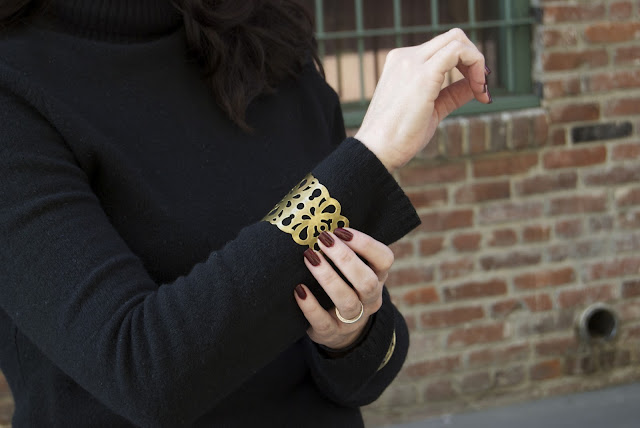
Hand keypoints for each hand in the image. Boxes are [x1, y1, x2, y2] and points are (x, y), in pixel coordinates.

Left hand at [294, 228, 393, 349]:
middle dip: (345, 259)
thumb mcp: (351, 269)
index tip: (341, 230)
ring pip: (347, 301)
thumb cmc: (342, 285)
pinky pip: (323, 322)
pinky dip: (310, 306)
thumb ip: (343, 249)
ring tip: (309, 257)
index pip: (384, 259)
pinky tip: (298, 290)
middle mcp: (370, 299)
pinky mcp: (331, 333)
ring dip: (328, 277)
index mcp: (378, 277)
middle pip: (367, 281)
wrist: (339, 329)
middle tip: (323, 240)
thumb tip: (318, 217)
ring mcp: (353, 319)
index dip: (366, 244)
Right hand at [354, 28, 490, 172]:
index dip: (466, 63)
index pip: (442, 48)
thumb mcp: (431, 110)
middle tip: (481, 86)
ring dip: (477, 61)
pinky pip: (459, 51)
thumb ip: (451, 93)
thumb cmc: (399, 137)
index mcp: (402, 63)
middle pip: (453, 38)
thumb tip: (474, 86)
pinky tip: (479, 90)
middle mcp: (405, 57)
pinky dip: (476, 66)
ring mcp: (412, 62)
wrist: (378, 151)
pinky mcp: (423, 74)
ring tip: (481, 90)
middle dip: (474, 59)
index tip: (477, 89)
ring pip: (457, 40)